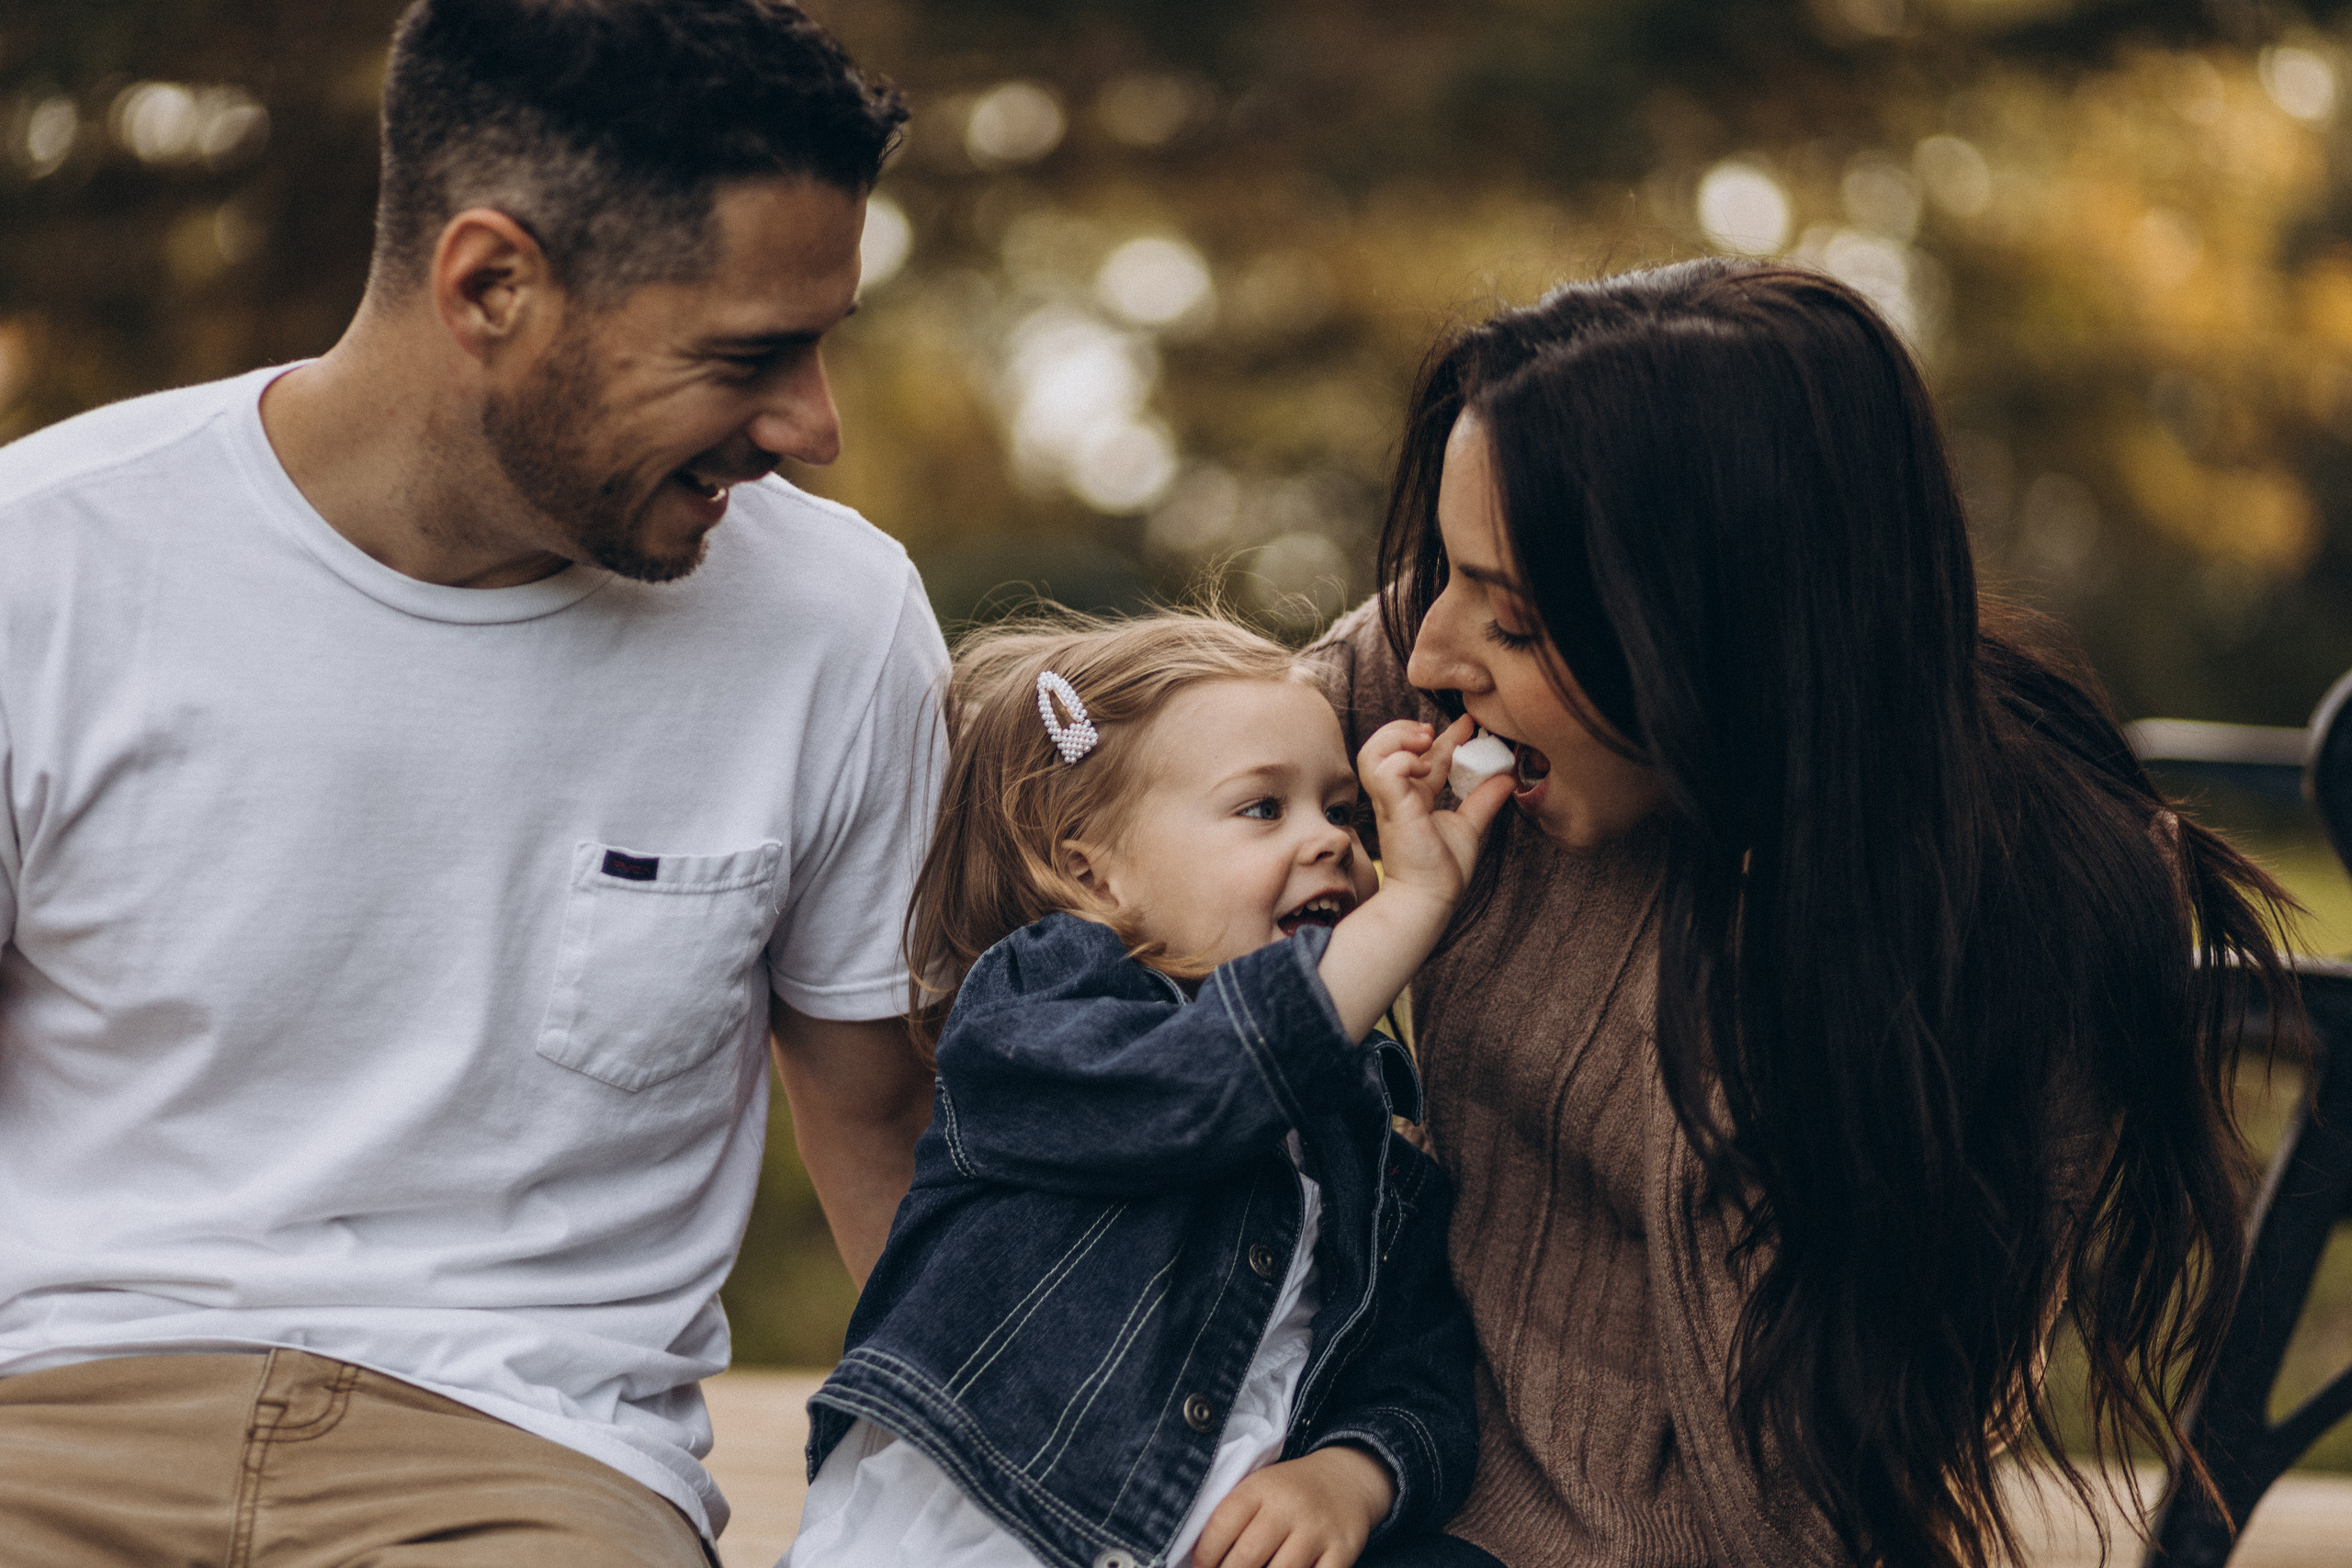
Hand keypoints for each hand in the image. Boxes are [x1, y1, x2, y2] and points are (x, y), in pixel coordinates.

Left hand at [1192, 1445, 1396, 1567]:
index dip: (1204, 1555)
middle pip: (1247, 1557)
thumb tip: (1201, 1561)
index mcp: (1261, 1487)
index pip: (1222, 1524)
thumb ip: (1234, 1517)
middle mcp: (1289, 1506)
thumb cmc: (1291, 1491)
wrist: (1347, 1477)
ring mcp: (1317, 1529)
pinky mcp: (1343, 1549)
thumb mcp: (1260, 1488)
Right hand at [1357, 715, 1513, 911]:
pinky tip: (1423, 768)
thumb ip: (1485, 801)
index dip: (1444, 735)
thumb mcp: (1470, 827)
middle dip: (1405, 728)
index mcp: (1413, 798)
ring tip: (1424, 741)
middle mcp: (1397, 795)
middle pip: (1384, 746)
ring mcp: (1390, 800)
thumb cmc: (1442, 872)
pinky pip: (1386, 769)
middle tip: (1433, 731)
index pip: (1422, 755)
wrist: (1429, 898)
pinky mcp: (1391, 807)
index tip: (1469, 722)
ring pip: (1372, 752)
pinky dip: (1403, 760)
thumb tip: (1509, 778)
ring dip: (1396, 738)